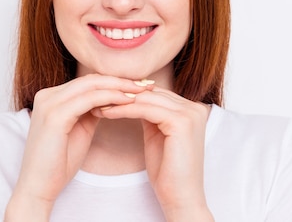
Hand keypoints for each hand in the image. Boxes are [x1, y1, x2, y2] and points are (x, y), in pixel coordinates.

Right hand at [5, 74, 149, 220]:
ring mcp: (49, 103)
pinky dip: (111, 98)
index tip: (138, 86)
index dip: (114, 81)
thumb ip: (91, 110)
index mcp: (51, 97)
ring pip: (92, 85)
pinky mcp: (55, 116)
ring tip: (142, 92)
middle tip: (146, 85)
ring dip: (120, 87)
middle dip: (121, 80)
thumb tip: (111, 99)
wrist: (38, 188)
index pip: (88, 81)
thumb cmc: (58, 163)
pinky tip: (128, 101)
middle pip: (91, 79)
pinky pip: (90, 99)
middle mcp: (47, 95)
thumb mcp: (79, 129)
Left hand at [93, 87, 213, 221]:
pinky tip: (107, 113)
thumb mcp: (157, 135)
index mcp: (192, 109)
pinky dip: (124, 110)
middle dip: (122, 95)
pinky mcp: (181, 122)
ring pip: (146, 98)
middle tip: (97, 98)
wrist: (180, 198)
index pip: (156, 93)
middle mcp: (195, 108)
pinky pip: (145, 109)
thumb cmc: (168, 172)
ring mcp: (190, 113)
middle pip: (152, 92)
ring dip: (119, 101)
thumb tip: (131, 97)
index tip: (105, 98)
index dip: (130, 94)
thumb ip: (151, 114)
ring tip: (98, 105)